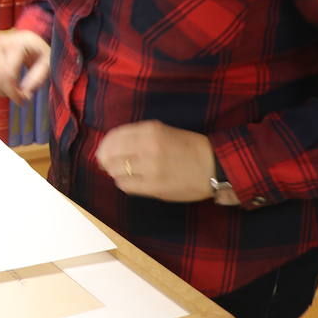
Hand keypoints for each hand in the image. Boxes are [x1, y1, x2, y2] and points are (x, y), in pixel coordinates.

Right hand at [0, 29, 50, 101]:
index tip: (21, 101)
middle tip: (19, 98)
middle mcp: (1, 44)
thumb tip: (25, 95)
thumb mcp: (46, 63)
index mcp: (16, 45)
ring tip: (12, 92)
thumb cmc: (40, 50)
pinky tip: (5, 87)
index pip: (7, 74)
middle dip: (7, 92)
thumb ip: (36, 79)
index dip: (12, 91)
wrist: (31, 37)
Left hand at [95, 120, 216, 201]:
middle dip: (105, 159)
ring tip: (122, 172)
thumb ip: (136, 136)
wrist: (213, 166)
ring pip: (115, 171)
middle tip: (107, 163)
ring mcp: (151, 168)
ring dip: (114, 172)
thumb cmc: (188, 147)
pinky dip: (123, 183)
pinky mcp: (154, 187)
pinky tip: (129, 181)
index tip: (104, 150)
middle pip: (109, 154)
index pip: (114, 136)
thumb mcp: (162, 131)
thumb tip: (109, 147)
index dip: (105, 145)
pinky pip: (126, 186)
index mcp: (150, 130)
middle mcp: (148, 147)